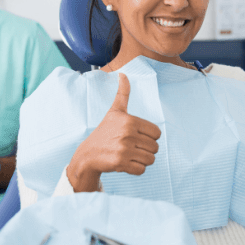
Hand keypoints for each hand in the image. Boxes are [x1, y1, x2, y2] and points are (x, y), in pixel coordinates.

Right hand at [68, 73, 161, 191]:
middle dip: (145, 149)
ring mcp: (124, 149)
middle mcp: (127, 134)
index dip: (149, 136)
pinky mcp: (120, 164)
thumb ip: (123, 94)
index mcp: (130, 121)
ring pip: (151, 159)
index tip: (136, 136)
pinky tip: (125, 163)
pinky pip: (142, 170)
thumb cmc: (105, 131)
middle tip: (132, 147)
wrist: (88, 154)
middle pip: (155, 147)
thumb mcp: (114, 111)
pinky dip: (136, 169)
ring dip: (142, 160)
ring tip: (129, 155)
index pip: (157, 133)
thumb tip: (123, 74)